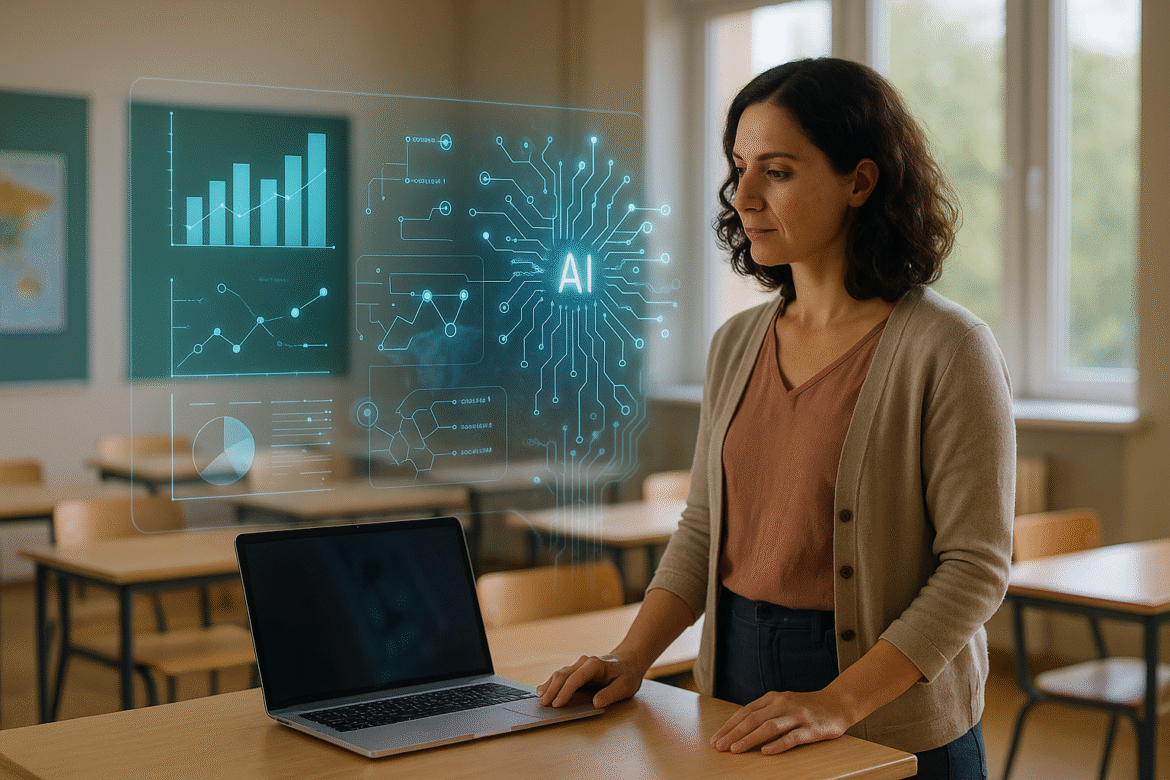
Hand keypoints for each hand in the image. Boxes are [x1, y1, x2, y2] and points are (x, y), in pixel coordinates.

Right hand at [536, 653, 644, 708]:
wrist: (629, 661)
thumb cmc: (627, 674)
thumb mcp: (625, 686)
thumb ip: (610, 694)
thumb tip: (596, 703)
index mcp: (595, 664)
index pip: (576, 678)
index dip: (565, 691)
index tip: (557, 704)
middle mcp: (584, 662)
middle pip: (563, 675)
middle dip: (552, 690)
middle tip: (543, 704)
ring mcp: (579, 665)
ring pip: (560, 674)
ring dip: (549, 686)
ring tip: (540, 699)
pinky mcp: (577, 670)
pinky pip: (561, 676)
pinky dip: (551, 683)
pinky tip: (543, 690)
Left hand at [709, 689, 853, 754]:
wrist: (838, 703)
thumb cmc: (806, 707)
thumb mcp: (783, 704)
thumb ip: (764, 713)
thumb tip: (738, 730)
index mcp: (773, 698)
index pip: (746, 712)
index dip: (729, 725)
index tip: (716, 738)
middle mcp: (783, 704)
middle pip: (753, 719)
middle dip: (733, 733)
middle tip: (719, 746)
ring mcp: (798, 715)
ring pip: (769, 727)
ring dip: (750, 739)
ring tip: (735, 749)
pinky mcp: (812, 728)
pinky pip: (792, 737)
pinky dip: (778, 745)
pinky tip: (765, 752)